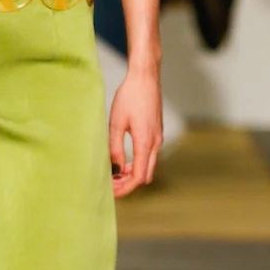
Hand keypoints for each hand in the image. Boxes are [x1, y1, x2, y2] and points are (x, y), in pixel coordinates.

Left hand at [109, 65, 162, 197]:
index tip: (111, 191)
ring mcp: (158, 138)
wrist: (145, 77)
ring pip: (148, 167)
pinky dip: (137, 164)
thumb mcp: (116, 123)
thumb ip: (115, 148)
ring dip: (132, 174)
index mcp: (146, 142)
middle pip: (145, 176)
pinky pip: (149, 156)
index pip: (138, 177)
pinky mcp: (156, 133)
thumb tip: (114, 169)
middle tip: (110, 184)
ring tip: (114, 173)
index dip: (125, 188)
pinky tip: (123, 162)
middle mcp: (155, 143)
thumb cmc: (129, 96)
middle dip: (128, 184)